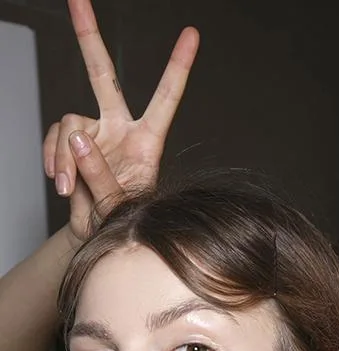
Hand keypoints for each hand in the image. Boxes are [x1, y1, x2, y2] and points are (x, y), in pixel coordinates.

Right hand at [44, 0, 199, 239]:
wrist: (98, 233)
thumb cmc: (120, 220)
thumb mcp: (117, 203)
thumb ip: (98, 172)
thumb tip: (76, 138)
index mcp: (147, 141)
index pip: (165, 98)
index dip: (177, 67)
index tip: (192, 35)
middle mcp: (119, 128)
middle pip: (102, 76)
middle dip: (88, 37)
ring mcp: (92, 134)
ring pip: (68, 123)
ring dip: (62, 156)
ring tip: (69, 188)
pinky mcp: (70, 143)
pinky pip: (55, 139)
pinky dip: (53, 159)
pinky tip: (61, 181)